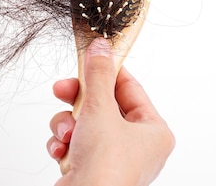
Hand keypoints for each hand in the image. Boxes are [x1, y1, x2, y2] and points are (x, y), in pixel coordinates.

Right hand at [47, 38, 174, 185]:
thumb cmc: (106, 167)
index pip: (129, 88)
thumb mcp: (100, 109)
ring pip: (84, 123)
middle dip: (79, 101)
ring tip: (67, 135)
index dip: (107, 71)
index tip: (89, 57)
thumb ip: (98, 75)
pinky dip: (64, 144)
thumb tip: (100, 46)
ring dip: (68, 125)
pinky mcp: (92, 169)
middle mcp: (137, 145)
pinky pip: (75, 143)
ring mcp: (114, 159)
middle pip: (103, 105)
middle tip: (62, 89)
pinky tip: (62, 151)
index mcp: (153, 131)